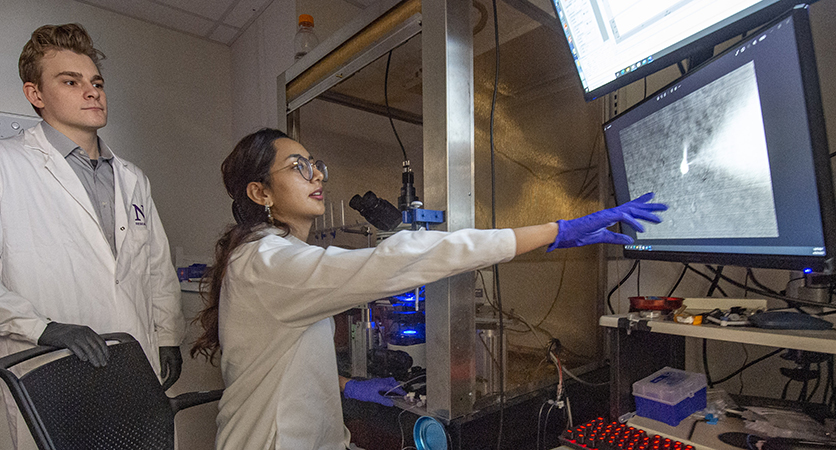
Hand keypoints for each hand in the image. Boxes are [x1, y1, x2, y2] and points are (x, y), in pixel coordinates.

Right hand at [37, 322, 108, 366]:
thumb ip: (87, 339)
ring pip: (88, 348)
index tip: (107, 358)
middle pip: (95, 346)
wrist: (49, 330)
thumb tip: (96, 350)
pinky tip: (84, 359)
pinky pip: (76, 348)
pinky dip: (81, 354)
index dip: (105, 350)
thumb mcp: (79, 333)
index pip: (100, 341)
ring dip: (93, 358)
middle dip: (101, 356)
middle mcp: (83, 332)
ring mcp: (75, 336)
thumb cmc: (65, 334)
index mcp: (88, 330)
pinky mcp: (67, 340)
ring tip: (96, 364)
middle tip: (104, 364)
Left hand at [159, 346, 182, 390]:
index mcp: (175, 364)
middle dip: (170, 384)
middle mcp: (178, 364)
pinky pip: (176, 370)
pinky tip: (169, 377)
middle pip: (175, 377)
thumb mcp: (162, 358)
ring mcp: (179, 362)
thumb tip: (163, 377)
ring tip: (166, 385)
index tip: (163, 389)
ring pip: (177, 374)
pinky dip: (173, 376)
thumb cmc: (166, 347)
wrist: (170, 339)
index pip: (172, 378)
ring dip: (172, 380)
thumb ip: (163, 368)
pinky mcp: (177, 360)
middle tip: (164, 389)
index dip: (167, 384)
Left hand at [343, 377, 406, 406]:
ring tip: (395, 392)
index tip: (404, 394)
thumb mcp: (374, 398)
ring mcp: (377, 381)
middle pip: (392, 382)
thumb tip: (391, 403)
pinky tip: (387, 391)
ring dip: (393, 386)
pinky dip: (388, 386)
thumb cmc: (362, 391)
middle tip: (401, 393)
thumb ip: (383, 400)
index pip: (394, 387)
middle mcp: (380, 381)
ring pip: (388, 381)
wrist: (353, 388)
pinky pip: (384, 383)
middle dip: (398, 387)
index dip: (400, 391)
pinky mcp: (375, 383)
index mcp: (381, 384)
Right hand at [548, 192, 666, 250]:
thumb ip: (617, 238)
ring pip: (632, 211)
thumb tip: (630, 240)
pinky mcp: (605, 217)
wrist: (567, 234)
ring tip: (658, 219)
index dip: (640, 203)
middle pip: (634, 207)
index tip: (651, 198)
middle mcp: (611, 212)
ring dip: (646, 214)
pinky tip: (641, 229)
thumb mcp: (603, 238)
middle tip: (663, 206)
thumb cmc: (580, 235)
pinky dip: (633, 223)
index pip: (629, 208)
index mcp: (610, 216)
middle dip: (649, 206)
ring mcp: (608, 213)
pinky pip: (623, 218)